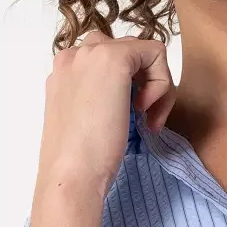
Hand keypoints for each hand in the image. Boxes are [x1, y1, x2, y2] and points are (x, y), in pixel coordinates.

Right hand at [38, 31, 175, 199]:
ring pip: (144, 52)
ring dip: (156, 84)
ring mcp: (92, 53)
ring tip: (147, 118)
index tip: (132, 119)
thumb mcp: (87, 119)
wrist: (71, 174)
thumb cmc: (80, 161)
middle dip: (146, 83)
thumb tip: (134, 94)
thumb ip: (100, 98)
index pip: (109, 60)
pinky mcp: (114, 58)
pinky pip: (156, 52)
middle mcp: (75, 56)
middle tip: (145, 119)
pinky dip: (161, 83)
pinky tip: (145, 111)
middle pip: (128, 52)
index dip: (131, 87)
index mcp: (65, 71)